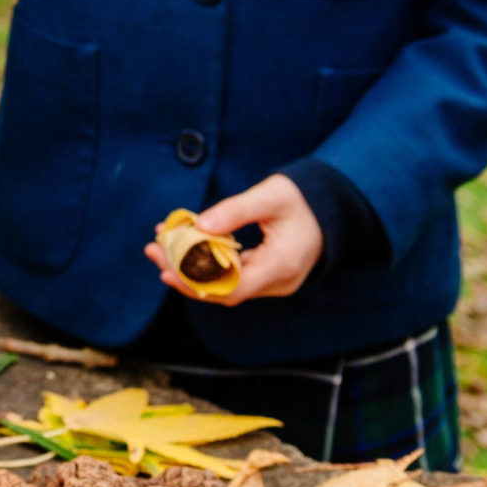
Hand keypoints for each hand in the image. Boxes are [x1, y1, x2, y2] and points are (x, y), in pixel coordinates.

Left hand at [144, 174, 324, 302]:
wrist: (333, 206)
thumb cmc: (303, 198)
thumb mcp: (269, 197)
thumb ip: (235, 211)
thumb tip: (199, 224)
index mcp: (281, 267)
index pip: (230, 288)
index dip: (193, 282)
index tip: (164, 267)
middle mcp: (278, 282)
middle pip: (222, 289)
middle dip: (183, 272)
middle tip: (152, 249)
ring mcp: (274, 281)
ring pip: (225, 283)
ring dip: (191, 267)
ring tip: (160, 244)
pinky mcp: (268, 274)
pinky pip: (233, 275)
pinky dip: (207, 262)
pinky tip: (185, 244)